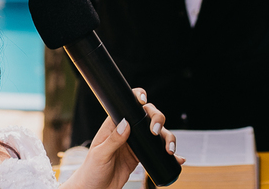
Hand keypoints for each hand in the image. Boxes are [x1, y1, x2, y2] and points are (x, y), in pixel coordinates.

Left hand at [66, 88, 184, 188]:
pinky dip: (169, 154)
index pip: (128, 105)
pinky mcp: (142, 155)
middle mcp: (128, 130)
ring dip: (167, 138)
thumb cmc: (91, 170)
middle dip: (157, 119)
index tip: (144, 101)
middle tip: (156, 131)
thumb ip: (113, 140)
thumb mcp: (100, 155)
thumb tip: (126, 124)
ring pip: (157, 133)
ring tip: (170, 150)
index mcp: (114, 124)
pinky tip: (177, 158)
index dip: (138, 98)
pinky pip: (158, 151)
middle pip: (148, 116)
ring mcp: (136, 142)